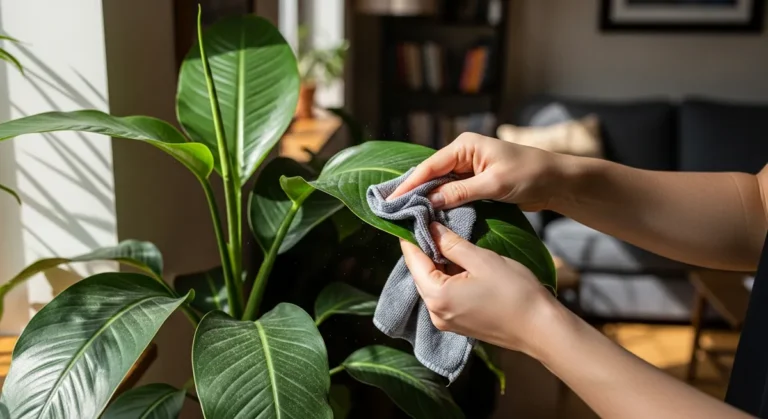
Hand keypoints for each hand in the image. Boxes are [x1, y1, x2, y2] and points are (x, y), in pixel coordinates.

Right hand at [389, 132, 568, 210]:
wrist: (558, 182)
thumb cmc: (530, 175)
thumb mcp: (494, 184)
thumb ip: (461, 192)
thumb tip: (430, 201)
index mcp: (465, 146)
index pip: (430, 166)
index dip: (410, 184)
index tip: (392, 201)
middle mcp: (464, 154)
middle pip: (432, 175)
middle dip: (414, 192)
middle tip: (393, 211)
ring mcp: (470, 169)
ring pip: (441, 185)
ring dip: (427, 200)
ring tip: (406, 216)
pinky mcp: (476, 183)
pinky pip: (453, 193)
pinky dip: (442, 203)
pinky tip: (430, 215)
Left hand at [401, 222, 557, 354]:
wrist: (541, 329)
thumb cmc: (515, 292)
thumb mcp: (482, 260)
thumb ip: (452, 243)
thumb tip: (431, 228)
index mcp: (437, 296)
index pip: (413, 259)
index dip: (412, 236)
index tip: (415, 216)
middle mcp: (435, 312)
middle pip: (420, 273)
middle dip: (426, 248)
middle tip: (434, 223)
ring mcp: (445, 320)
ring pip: (432, 283)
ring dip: (439, 263)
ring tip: (450, 240)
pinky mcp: (458, 324)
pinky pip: (444, 295)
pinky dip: (448, 277)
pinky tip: (461, 263)